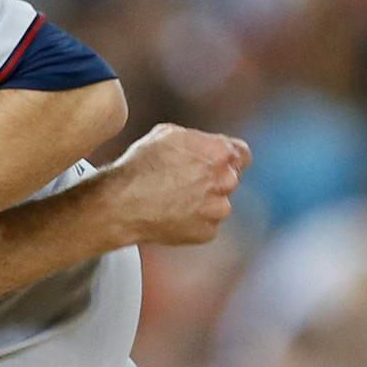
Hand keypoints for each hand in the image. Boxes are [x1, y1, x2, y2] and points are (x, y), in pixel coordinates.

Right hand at [94, 123, 250, 246]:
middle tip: (185, 182)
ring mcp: (218, 210)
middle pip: (229, 179)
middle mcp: (226, 181)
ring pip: (219, 204)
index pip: (243, 154)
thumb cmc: (141, 165)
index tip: (216, 163)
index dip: (227, 158)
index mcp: (220, 153)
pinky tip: (172, 214)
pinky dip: (194, 221)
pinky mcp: (208, 232)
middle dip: (212, 180)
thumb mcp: (168, 133)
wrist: (123, 203)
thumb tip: (205, 145)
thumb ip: (198, 139)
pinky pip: (207, 225)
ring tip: (173, 200)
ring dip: (204, 202)